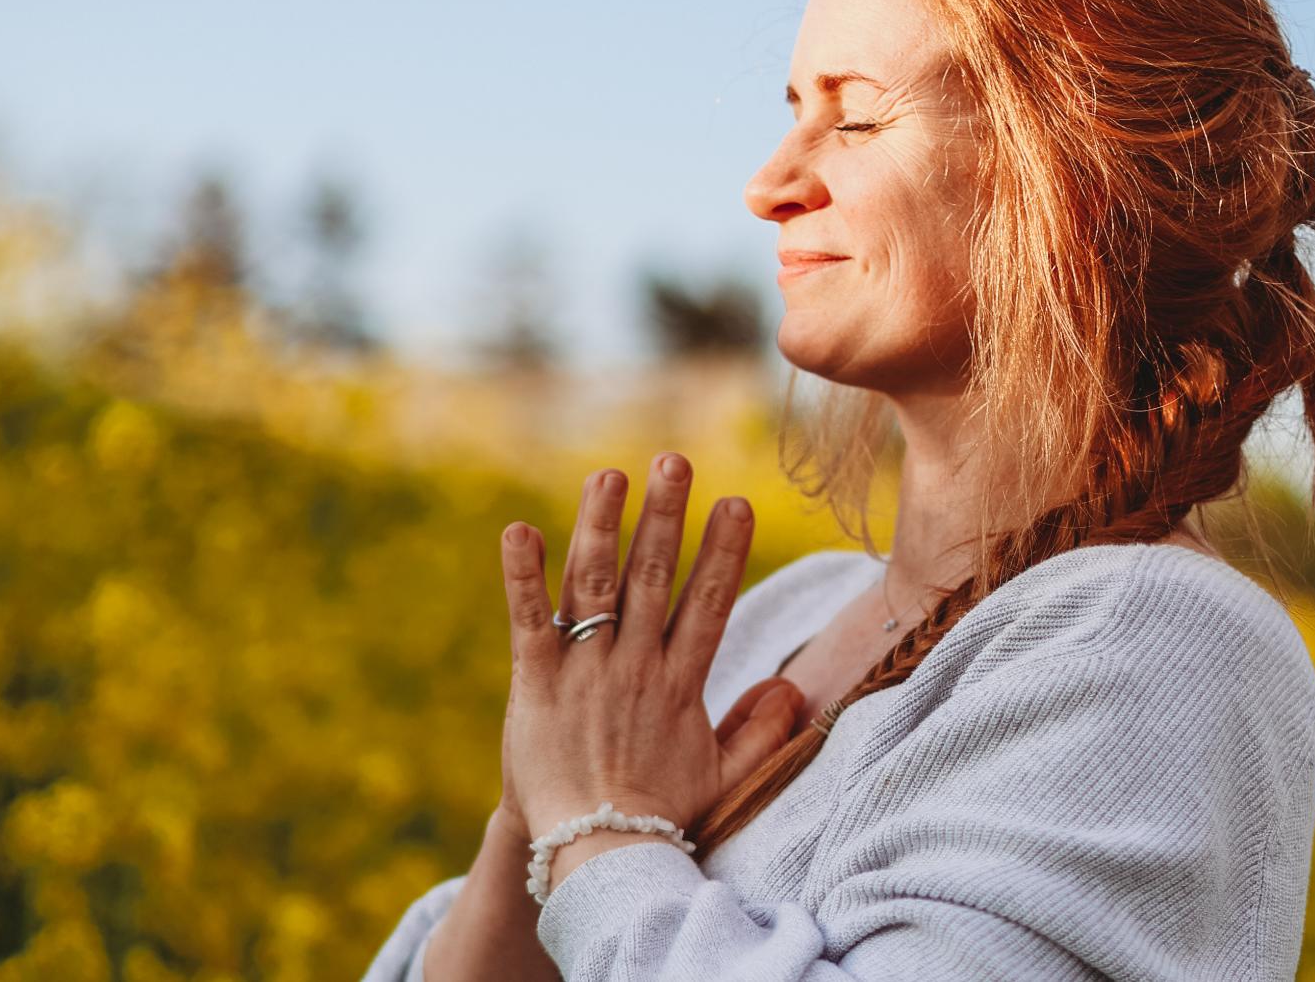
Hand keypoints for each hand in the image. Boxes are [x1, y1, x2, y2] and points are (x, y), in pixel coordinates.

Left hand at [498, 453, 804, 841]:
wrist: (590, 855)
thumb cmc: (656, 815)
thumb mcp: (721, 776)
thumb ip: (760, 731)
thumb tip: (796, 687)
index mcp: (678, 684)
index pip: (707, 604)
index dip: (722, 551)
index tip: (737, 502)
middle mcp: (633, 668)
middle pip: (650, 579)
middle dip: (664, 517)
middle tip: (673, 460)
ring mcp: (583, 672)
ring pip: (593, 585)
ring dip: (600, 525)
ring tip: (609, 474)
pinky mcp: (535, 683)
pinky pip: (527, 619)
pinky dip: (522, 575)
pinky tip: (518, 530)